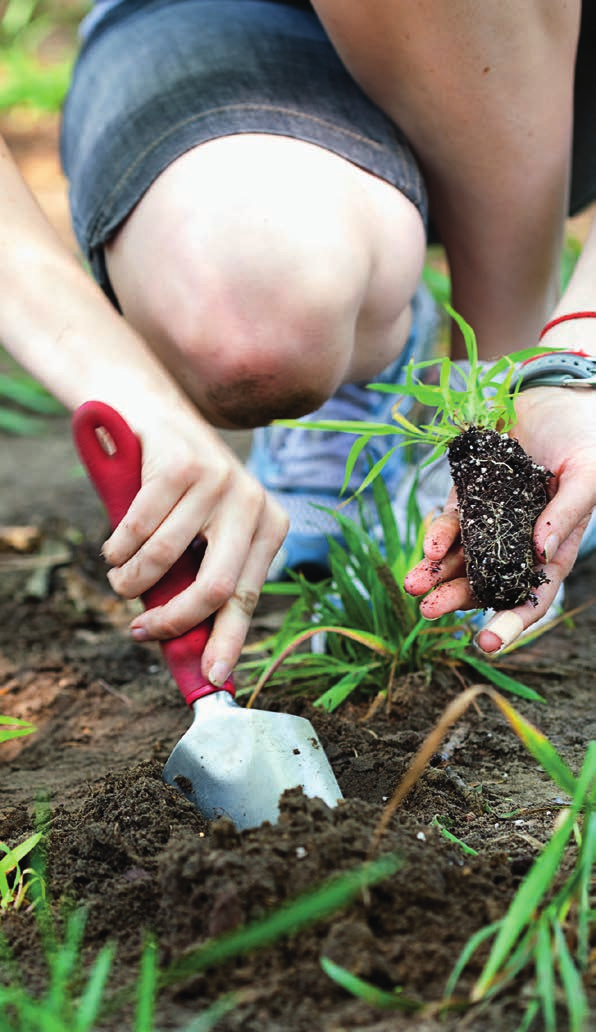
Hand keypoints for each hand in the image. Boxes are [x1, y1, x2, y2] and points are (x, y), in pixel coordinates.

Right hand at [100, 407, 288, 683]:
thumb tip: (194, 654)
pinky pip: (138, 528)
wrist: (160, 420)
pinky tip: (115, 548)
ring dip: (131, 580)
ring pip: (165, 558)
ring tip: (121, 578)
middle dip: (174, 619)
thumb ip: (203, 582)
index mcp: (270, 526)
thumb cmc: (183, 496)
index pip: (247, 597)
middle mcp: (253, 503)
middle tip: (141, 631)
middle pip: (216, 587)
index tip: (210, 677)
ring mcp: (219, 481)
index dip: (227, 640)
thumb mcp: (205, 536)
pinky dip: (117, 548)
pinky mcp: (181, 465)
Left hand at [404, 386, 595, 651]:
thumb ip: (566, 513)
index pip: (530, 597)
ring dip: (436, 573)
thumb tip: (540, 551)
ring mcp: (491, 519)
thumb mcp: (588, 473)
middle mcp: (519, 541)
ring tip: (413, 585)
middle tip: (428, 611)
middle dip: (457, 599)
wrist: (557, 390)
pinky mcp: (470, 494)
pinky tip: (428, 546)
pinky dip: (438, 535)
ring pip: (460, 558)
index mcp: (552, 547)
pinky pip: (450, 522)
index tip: (483, 644)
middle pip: (485, 583)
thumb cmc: (584, 433)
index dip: (509, 623)